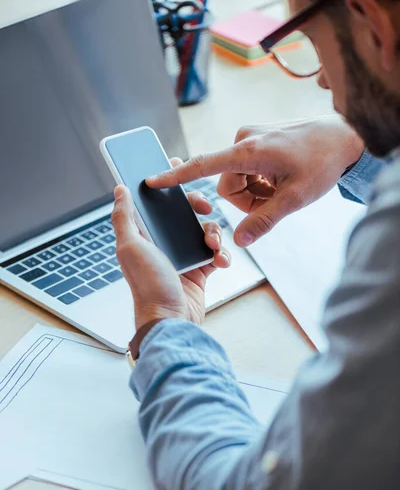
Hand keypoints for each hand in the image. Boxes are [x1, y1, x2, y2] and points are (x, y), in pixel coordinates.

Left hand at [111, 164, 230, 329]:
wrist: (172, 320)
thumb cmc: (148, 287)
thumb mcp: (130, 248)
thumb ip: (123, 218)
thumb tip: (119, 190)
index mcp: (145, 235)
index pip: (154, 202)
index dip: (166, 184)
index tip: (178, 169)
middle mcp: (163, 243)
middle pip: (184, 211)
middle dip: (197, 205)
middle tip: (204, 207)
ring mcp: (183, 256)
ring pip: (204, 230)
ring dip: (213, 233)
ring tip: (213, 246)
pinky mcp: (200, 270)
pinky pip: (216, 253)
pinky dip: (222, 254)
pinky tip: (221, 260)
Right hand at [146, 116, 363, 246]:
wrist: (345, 136)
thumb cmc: (322, 163)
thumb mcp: (295, 199)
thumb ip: (265, 221)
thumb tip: (238, 241)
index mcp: (249, 151)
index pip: (203, 166)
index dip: (177, 177)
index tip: (152, 180)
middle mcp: (244, 139)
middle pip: (227, 185)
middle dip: (247, 200)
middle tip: (276, 200)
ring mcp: (250, 137)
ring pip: (238, 179)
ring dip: (256, 191)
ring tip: (282, 188)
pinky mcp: (257, 138)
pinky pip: (247, 168)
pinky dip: (261, 181)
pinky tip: (281, 178)